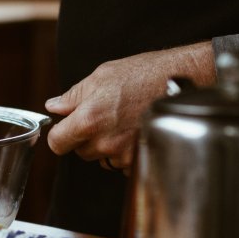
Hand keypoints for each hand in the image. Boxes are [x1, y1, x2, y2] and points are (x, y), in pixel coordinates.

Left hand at [44, 41, 214, 173]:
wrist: (184, 82)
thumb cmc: (144, 74)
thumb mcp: (102, 76)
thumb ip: (73, 96)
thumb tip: (53, 106)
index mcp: (89, 120)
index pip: (57, 143)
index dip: (59, 135)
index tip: (64, 128)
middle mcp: (105, 142)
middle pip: (80, 151)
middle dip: (85, 138)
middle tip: (102, 117)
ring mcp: (124, 154)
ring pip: (101, 158)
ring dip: (106, 145)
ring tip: (123, 121)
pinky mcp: (141, 160)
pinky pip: (121, 163)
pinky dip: (124, 152)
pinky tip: (134, 131)